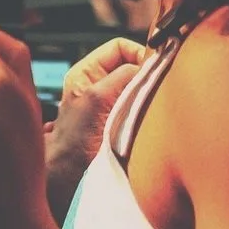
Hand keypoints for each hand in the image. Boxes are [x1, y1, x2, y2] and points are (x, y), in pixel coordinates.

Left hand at [45, 34, 150, 222]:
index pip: (120, 47)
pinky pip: (143, 107)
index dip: (138, 53)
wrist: (73, 182)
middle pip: (133, 67)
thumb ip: (124, 76)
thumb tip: (152, 63)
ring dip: (149, 95)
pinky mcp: (125, 123)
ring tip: (150, 108)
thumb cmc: (76, 140)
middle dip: (146, 75)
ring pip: (141, 87)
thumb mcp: (98, 98)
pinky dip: (149, 111)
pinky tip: (149, 121)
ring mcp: (113, 106)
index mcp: (87, 72)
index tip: (153, 68)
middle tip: (156, 88)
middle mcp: (100, 86)